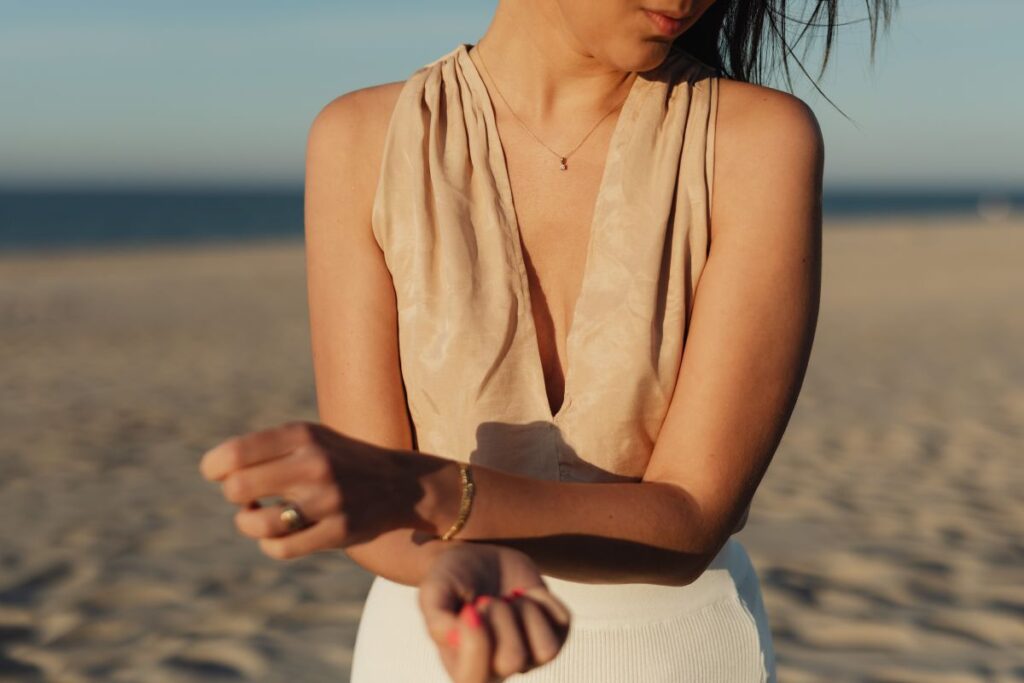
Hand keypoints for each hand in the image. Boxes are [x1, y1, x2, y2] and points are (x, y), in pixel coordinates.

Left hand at [198, 420, 448, 558]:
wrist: (401, 484)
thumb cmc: (339, 459)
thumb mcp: (310, 437)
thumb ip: (265, 448)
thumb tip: (215, 470)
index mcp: (302, 434)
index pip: (232, 455)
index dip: (213, 468)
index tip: (220, 473)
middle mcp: (314, 464)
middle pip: (236, 488)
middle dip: (234, 495)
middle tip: (248, 495)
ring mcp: (327, 500)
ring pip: (254, 523)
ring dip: (247, 522)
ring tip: (258, 516)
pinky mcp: (337, 532)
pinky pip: (279, 548)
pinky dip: (270, 543)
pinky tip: (279, 533)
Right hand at [419, 543, 570, 682]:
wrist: (479, 557)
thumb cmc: (452, 579)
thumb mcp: (433, 591)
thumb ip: (436, 618)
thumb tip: (455, 636)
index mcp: (463, 667)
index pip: (473, 680)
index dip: (476, 643)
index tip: (471, 608)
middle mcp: (498, 669)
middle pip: (513, 659)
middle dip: (500, 616)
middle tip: (487, 599)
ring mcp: (530, 655)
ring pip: (547, 649)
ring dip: (527, 611)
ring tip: (510, 598)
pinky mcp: (554, 634)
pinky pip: (562, 623)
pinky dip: (543, 599)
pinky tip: (525, 594)